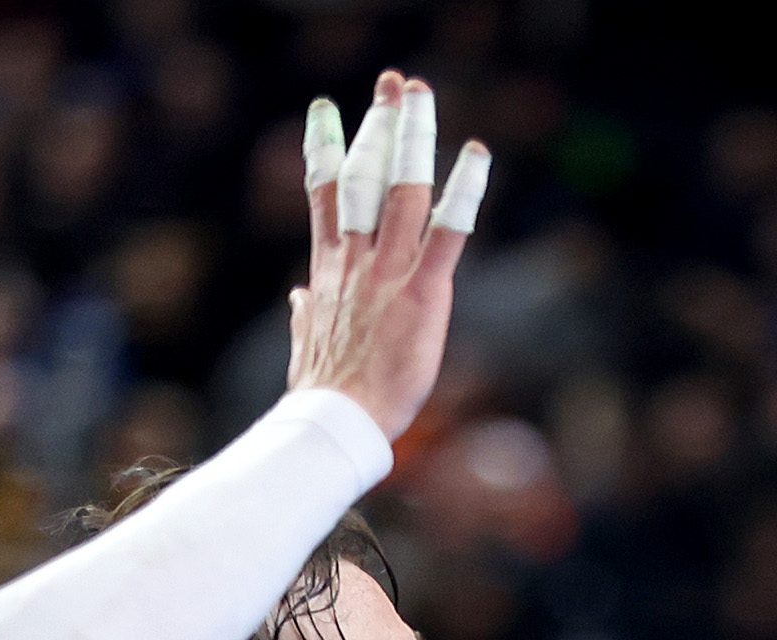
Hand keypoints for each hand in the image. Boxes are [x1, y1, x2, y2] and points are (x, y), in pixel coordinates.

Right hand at [287, 71, 491, 436]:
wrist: (335, 419)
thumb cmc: (324, 390)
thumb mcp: (306, 342)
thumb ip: (305, 313)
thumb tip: (299, 299)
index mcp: (329, 268)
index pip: (326, 194)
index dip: (327, 148)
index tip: (327, 110)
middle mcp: (356, 257)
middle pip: (365, 175)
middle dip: (379, 125)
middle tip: (392, 83)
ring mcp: (387, 270)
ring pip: (402, 188)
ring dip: (413, 136)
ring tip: (421, 93)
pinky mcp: (422, 290)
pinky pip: (448, 230)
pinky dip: (464, 190)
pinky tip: (477, 154)